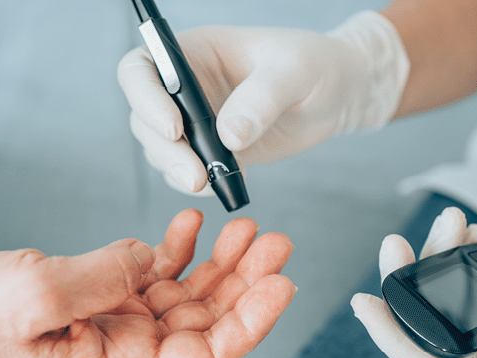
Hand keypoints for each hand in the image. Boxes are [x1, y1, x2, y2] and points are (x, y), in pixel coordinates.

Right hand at [0, 210, 295, 357]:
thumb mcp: (33, 295)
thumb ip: (103, 274)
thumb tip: (149, 254)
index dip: (248, 324)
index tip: (281, 284)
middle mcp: (124, 352)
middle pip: (204, 324)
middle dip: (245, 284)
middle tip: (275, 242)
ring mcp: (114, 322)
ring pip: (186, 297)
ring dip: (219, 263)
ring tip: (247, 227)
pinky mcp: (99, 295)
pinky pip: (153, 274)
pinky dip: (176, 249)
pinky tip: (191, 225)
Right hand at [117, 11, 407, 193]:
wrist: (336, 95)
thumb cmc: (314, 66)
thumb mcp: (294, 71)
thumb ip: (262, 99)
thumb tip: (229, 137)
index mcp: (193, 52)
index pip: (140, 70)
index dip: (145, 98)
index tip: (175, 127)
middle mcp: (184, 87)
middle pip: (144, 118)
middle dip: (165, 149)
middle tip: (196, 175)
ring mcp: (195, 122)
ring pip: (160, 151)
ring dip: (177, 171)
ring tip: (212, 181)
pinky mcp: (211, 152)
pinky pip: (186, 173)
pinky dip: (197, 185)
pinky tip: (222, 186)